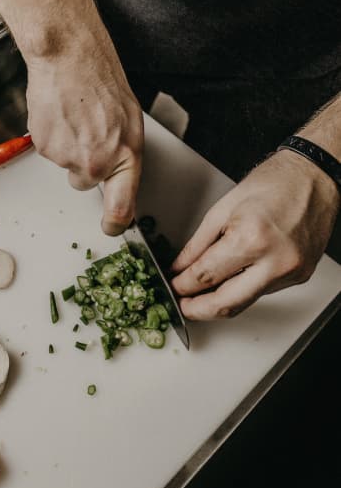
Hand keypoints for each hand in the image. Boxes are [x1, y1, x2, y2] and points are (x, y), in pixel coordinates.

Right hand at [26, 26, 142, 235]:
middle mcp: (96, 164)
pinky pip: (50, 151)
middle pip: (85, 184)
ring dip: (69, 147)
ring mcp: (67, 157)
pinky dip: (53, 137)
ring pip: (66, 165)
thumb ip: (124, 157)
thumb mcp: (129, 123)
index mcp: (124, 158)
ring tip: (76, 117)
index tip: (111, 226)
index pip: (121, 208)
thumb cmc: (102, 83)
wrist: (70, 58)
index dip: (115, 223)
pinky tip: (61, 115)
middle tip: (88, 135)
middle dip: (85, 166)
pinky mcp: (44, 148)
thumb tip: (118, 180)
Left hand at [171, 150, 339, 319]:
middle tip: (183, 305)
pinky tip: (230, 280)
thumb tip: (180, 268)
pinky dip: (242, 289)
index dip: (183, 286)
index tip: (174, 287)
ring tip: (201, 294)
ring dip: (219, 302)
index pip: (206, 276)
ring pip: (245, 303)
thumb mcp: (223, 208)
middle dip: (198, 310)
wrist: (314, 177)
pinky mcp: (299, 276)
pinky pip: (262, 292)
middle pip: (226, 304)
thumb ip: (198, 244)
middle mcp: (275, 261)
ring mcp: (290, 272)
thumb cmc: (274, 183)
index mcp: (251, 238)